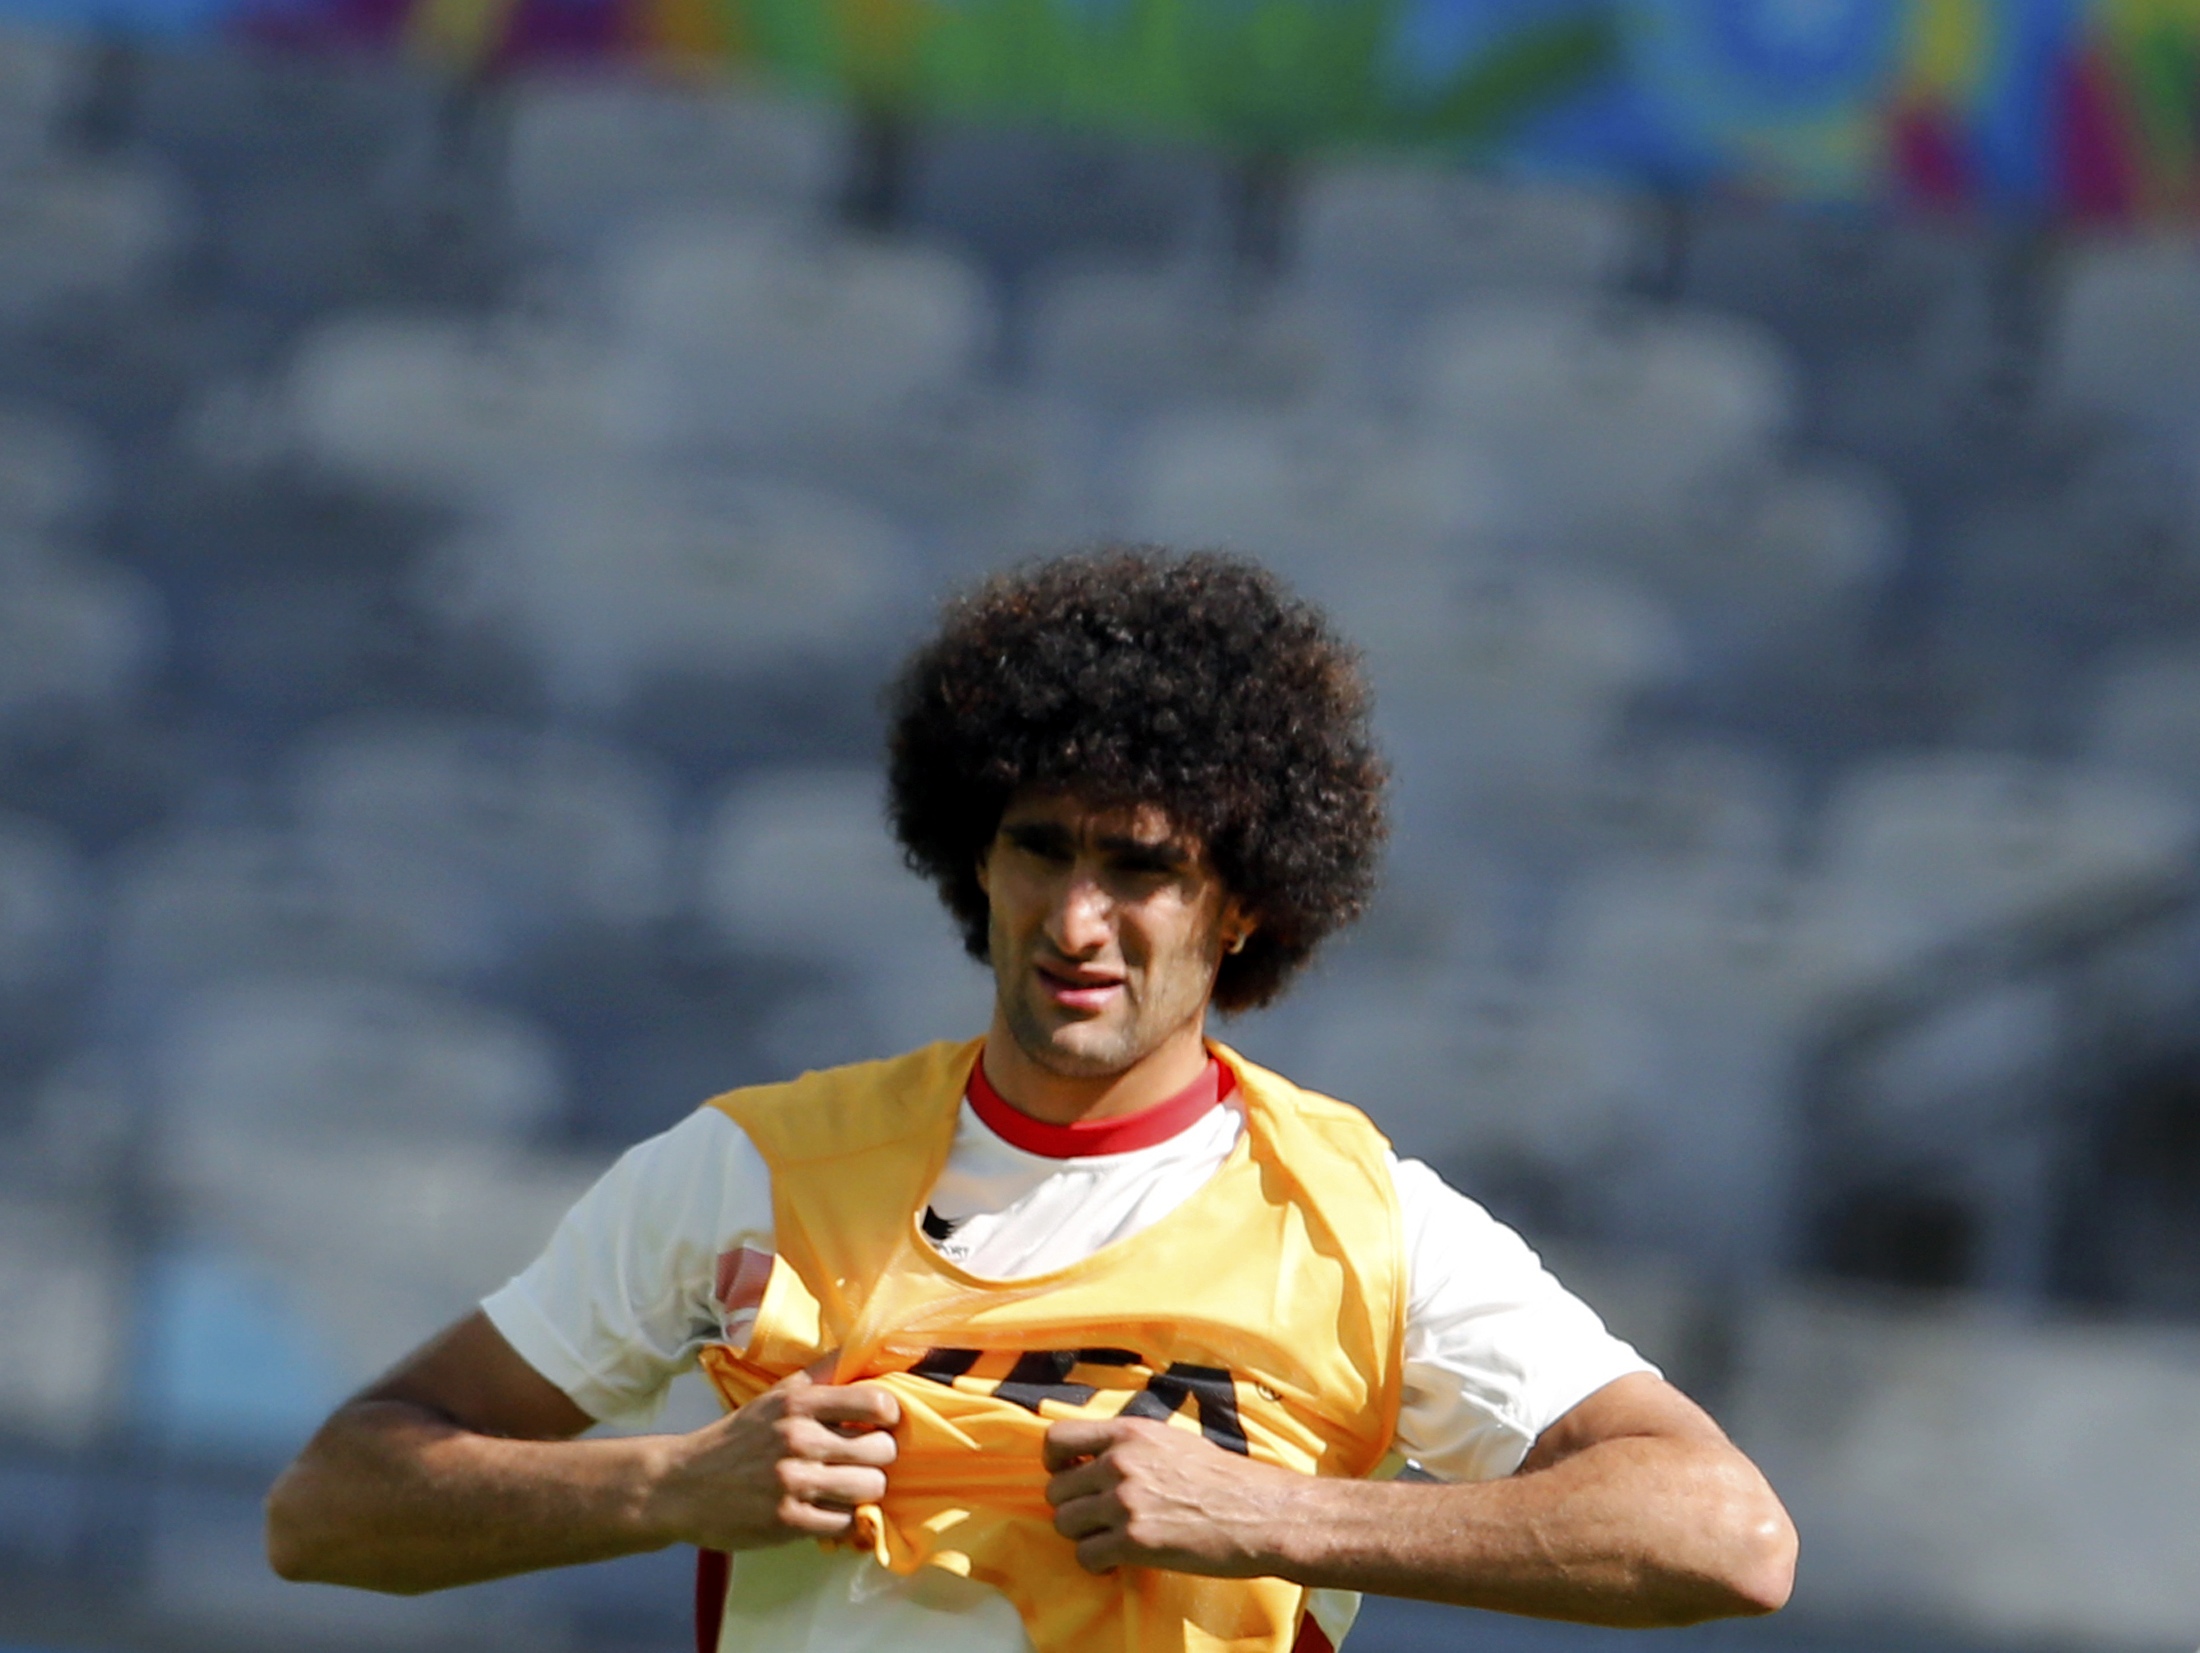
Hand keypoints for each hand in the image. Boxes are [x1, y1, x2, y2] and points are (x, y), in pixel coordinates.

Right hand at [648, 1367, 899, 1551]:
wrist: (682, 1485)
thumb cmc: (736, 1438)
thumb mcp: (774, 1397)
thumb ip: (820, 1376)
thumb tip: (859, 1349)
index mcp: (798, 1403)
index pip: (876, 1403)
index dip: (888, 1416)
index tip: (880, 1424)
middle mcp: (799, 1439)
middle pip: (882, 1450)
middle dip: (879, 1458)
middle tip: (862, 1460)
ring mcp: (793, 1482)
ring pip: (870, 1488)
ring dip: (865, 1491)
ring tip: (849, 1486)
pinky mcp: (788, 1521)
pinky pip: (845, 1521)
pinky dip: (842, 1519)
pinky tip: (827, 1509)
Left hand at [1042, 1416, 1302, 1577]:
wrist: (1260, 1512)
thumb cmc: (1225, 1478)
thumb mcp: (1172, 1441)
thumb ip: (1131, 1447)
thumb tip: (1095, 1460)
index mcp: (1129, 1432)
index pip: (1056, 1438)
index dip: (1055, 1463)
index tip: (1070, 1476)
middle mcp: (1120, 1462)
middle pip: (1055, 1490)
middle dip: (1073, 1507)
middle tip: (1097, 1518)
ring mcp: (1125, 1502)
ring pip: (1064, 1523)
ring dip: (1083, 1536)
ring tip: (1108, 1540)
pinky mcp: (1134, 1541)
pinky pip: (1086, 1556)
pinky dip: (1097, 1564)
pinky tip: (1117, 1562)